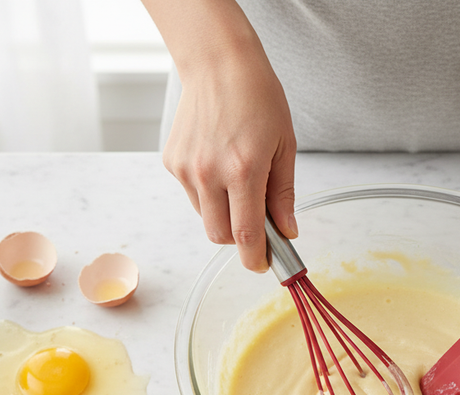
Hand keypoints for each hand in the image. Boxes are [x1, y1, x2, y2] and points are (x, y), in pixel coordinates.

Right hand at [162, 49, 296, 271]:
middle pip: (220, 235)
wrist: (218, 63)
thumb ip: (283, 195)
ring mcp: (187, 169)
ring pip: (205, 217)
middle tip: (256, 222)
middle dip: (239, 239)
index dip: (255, 258)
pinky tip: (218, 162)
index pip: (246, 235)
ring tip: (238, 178)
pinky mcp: (172, 162)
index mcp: (244, 170)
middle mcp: (210, 173)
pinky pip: (192, 194)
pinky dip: (208, 191)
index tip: (262, 265)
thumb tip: (287, 231)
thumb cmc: (257, 98)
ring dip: (224, 212)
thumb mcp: (285, 146)